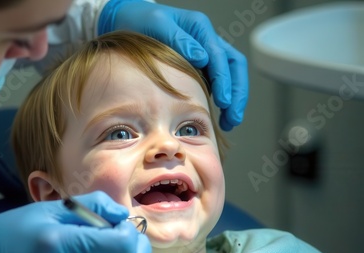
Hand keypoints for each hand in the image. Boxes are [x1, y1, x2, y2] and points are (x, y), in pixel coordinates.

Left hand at [99, 0, 248, 130]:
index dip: (224, 81)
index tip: (224, 102)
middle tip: (233, 118)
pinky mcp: (198, 65)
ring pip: (229, 75)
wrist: (126, 19)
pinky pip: (215, 81)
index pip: (221, 57)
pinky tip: (218, 115)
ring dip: (233, 99)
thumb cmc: (139, 20)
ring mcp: (204, 52)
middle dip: (237, 94)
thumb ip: (178, 39)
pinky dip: (221, 98)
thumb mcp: (156, 24)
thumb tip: (202, 58)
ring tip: (230, 122)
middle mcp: (206, 40)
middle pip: (234, 67)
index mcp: (200, 28)